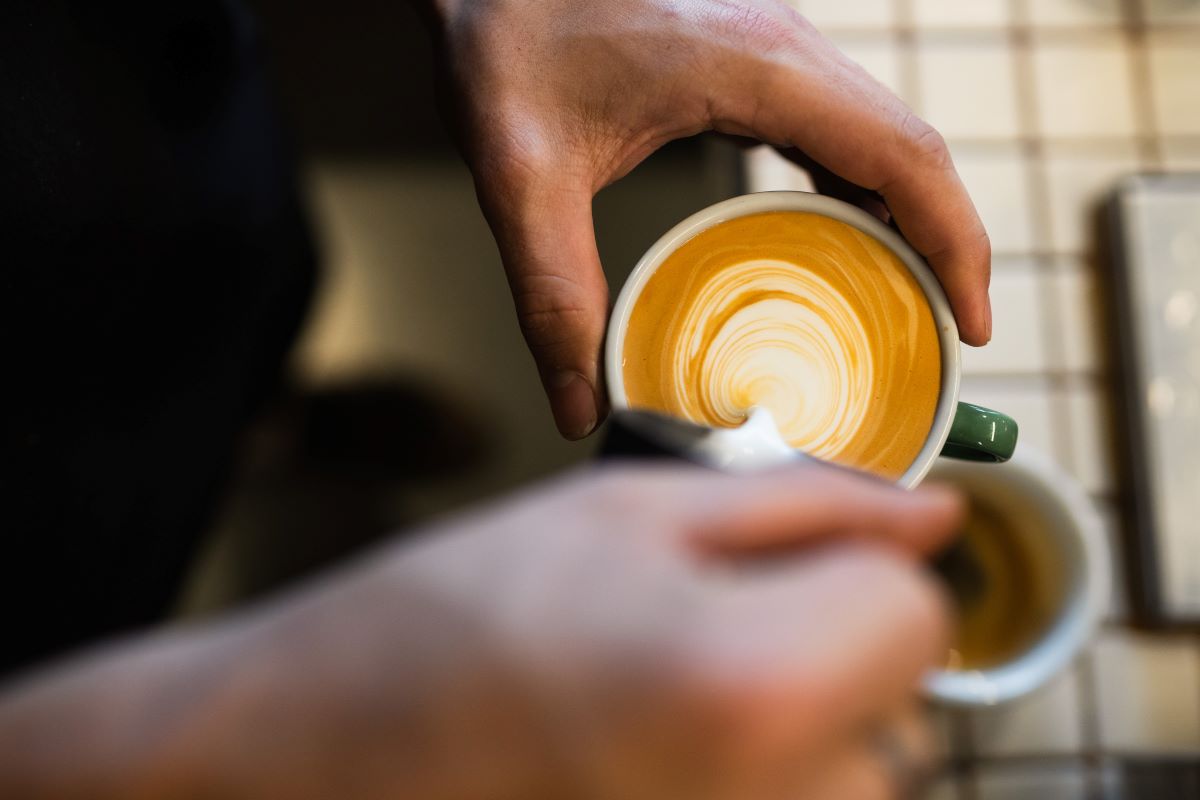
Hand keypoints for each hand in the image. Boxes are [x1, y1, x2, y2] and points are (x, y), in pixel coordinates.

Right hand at [0, 464, 960, 798]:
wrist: (318, 752)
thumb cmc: (445, 621)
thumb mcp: (629, 512)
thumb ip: (807, 504)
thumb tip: (931, 516)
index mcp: (756, 686)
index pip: (916, 611)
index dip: (850, 568)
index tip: (780, 565)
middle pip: (895, 704)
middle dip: (822, 645)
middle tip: (686, 632)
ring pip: (858, 775)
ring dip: (795, 722)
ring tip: (659, 698)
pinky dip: (756, 774)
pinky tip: (657, 755)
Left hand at [424, 0, 991, 437]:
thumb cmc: (507, 30)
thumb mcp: (521, 173)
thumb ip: (552, 292)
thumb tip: (578, 402)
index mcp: (758, 66)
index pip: (904, 155)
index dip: (957, 241)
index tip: (971, 321)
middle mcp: (788, 49)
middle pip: (913, 149)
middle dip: (947, 243)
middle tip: (945, 339)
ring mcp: (776, 49)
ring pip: (883, 136)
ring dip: (910, 217)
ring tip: (908, 304)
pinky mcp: (753, 59)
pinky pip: (838, 129)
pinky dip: (861, 192)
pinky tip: (843, 242)